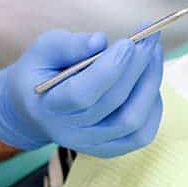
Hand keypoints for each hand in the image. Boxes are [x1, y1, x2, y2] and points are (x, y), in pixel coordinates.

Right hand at [0, 29, 163, 158]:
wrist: (34, 110)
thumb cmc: (41, 73)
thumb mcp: (43, 50)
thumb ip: (69, 45)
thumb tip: (100, 41)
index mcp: (49, 106)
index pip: (82, 94)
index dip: (109, 69)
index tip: (128, 43)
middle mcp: (71, 131)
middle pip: (114, 103)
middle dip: (137, 67)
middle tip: (149, 38)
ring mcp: (92, 144)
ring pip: (133, 122)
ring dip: (150, 84)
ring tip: (152, 53)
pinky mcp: (110, 148)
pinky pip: (141, 134)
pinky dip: (153, 106)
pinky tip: (150, 80)